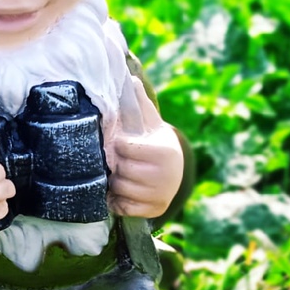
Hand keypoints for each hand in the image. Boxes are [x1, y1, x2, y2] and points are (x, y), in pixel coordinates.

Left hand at [109, 77, 183, 218]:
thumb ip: (139, 102)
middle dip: (117, 164)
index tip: (122, 143)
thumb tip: (130, 78)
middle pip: (121, 171)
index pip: (126, 148)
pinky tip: (121, 190)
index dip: (120, 145)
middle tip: (120, 160)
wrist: (174, 169)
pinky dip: (117, 200)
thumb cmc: (155, 142)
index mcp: (163, 152)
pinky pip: (122, 207)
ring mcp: (159, 196)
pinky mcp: (152, 210)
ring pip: (119, 189)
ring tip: (120, 174)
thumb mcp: (150, 122)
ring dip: (115, 182)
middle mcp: (165, 176)